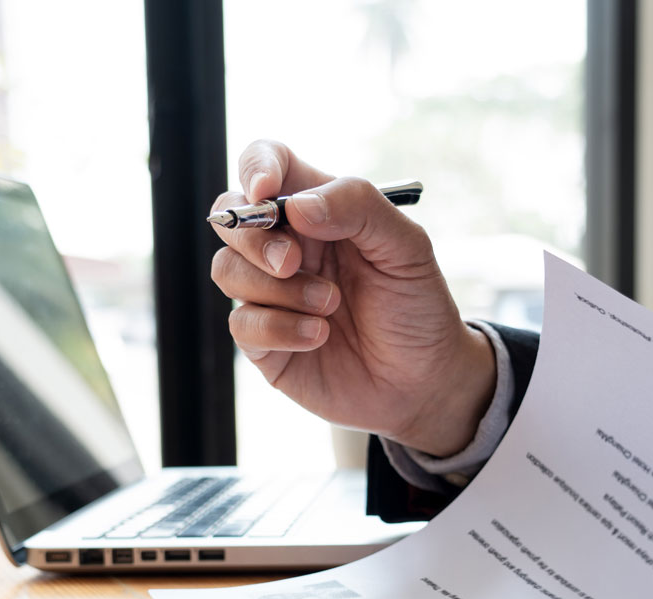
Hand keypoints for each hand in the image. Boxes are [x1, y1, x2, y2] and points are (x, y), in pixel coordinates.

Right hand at [210, 139, 495, 455]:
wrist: (425, 380)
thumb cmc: (417, 306)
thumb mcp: (406, 246)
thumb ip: (358, 207)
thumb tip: (295, 206)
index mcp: (317, 210)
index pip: (268, 164)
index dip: (256, 166)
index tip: (264, 191)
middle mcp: (286, 246)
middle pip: (230, 216)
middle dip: (254, 238)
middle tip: (293, 262)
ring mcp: (271, 294)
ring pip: (227, 270)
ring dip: (277, 288)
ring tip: (329, 305)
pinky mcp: (264, 342)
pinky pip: (241, 323)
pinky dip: (280, 328)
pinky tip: (318, 336)